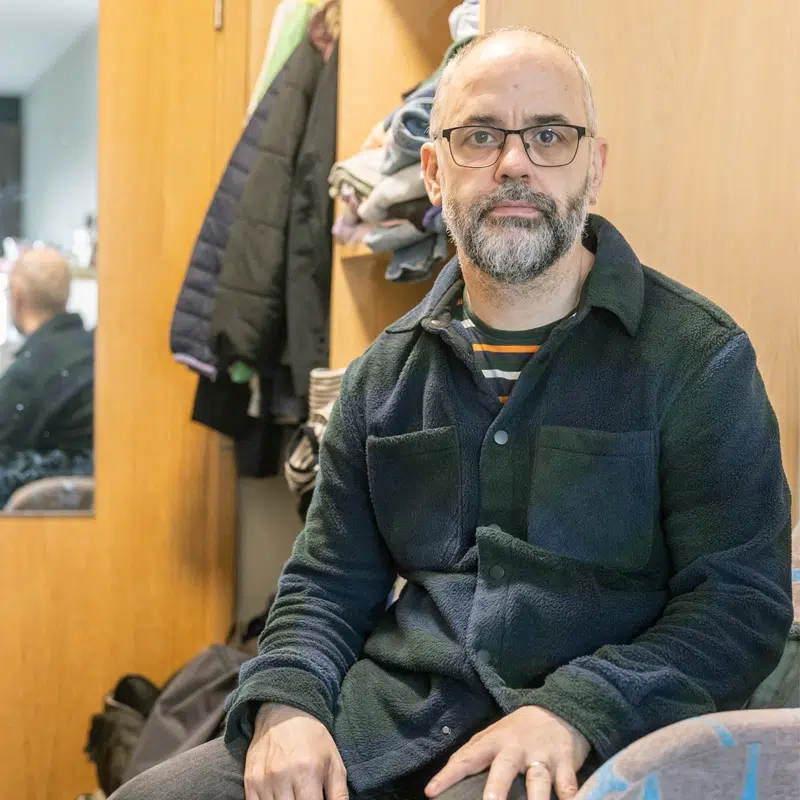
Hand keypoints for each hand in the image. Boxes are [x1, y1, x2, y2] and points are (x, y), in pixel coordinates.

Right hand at [244, 703, 348, 799]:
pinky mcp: (250, 781)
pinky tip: (279, 796)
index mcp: (308, 772)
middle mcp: (283, 777)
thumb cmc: (313, 739)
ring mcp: (264, 781)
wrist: (283, 713)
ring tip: (294, 794)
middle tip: (306, 795)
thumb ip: (339, 794)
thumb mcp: (334, 762)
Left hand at [425, 707, 589, 799]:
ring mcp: (542, 756)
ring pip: (538, 780)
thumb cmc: (518, 732)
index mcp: (494, 742)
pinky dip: (570, 797)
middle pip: (504, 768)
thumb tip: (444, 781)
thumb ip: (473, 756)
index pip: (466, 758)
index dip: (448, 775)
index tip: (432, 793)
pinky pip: (568, 785)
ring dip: (536, 798)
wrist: (560, 710)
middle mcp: (516, 749)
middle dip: (496, 788)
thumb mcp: (493, 737)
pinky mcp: (565, 763)